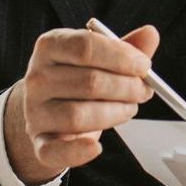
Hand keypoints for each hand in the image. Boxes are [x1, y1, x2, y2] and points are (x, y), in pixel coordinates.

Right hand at [4, 25, 158, 183]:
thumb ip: (125, 47)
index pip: (85, 46)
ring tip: (129, 108)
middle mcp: (37, 77)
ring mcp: (35, 111)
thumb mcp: (99, 56)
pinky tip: (96, 146)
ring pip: (78, 116)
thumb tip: (150, 33)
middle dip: (126, 87)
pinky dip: (77, 152)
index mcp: (51, 46)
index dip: (121, 57)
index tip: (145, 66)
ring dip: (115, 113)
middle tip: (144, 90)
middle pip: (89, 82)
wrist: (49, 106)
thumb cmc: (78, 76)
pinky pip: (54, 150)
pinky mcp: (39, 141)